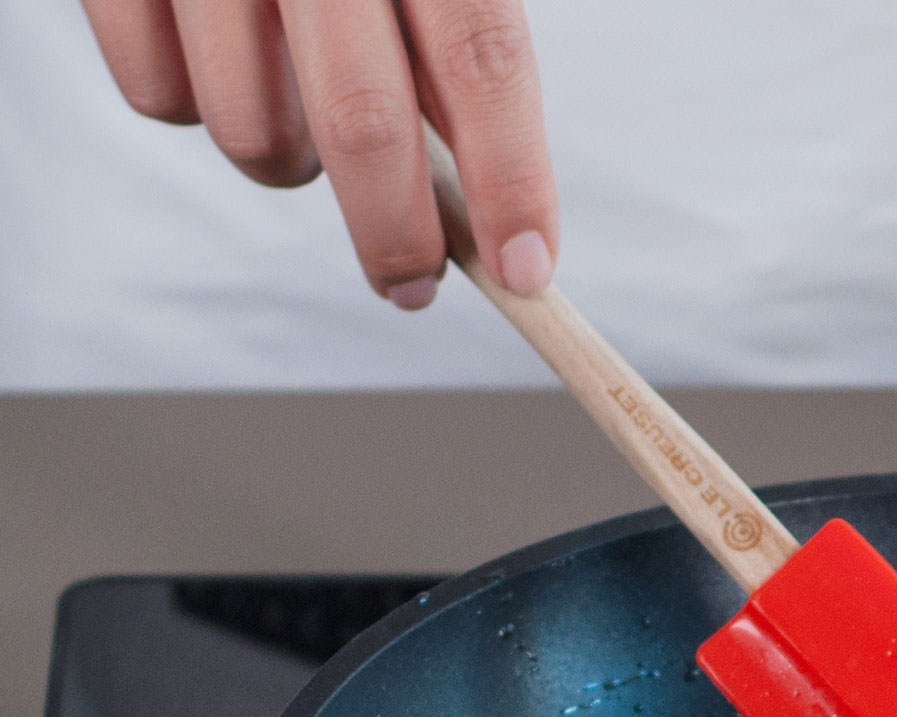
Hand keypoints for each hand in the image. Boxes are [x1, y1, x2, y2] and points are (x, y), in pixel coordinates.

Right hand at [80, 0, 557, 308]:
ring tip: (298, 106)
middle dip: (397, 233)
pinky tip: (218, 58)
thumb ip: (450, 42)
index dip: (512, 179)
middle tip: (413, 284)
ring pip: (252, 131)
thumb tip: (484, 193)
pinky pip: (160, 97)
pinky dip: (198, 107)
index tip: (526, 271)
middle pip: (367, 120)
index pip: (483, 60)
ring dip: (289, 162)